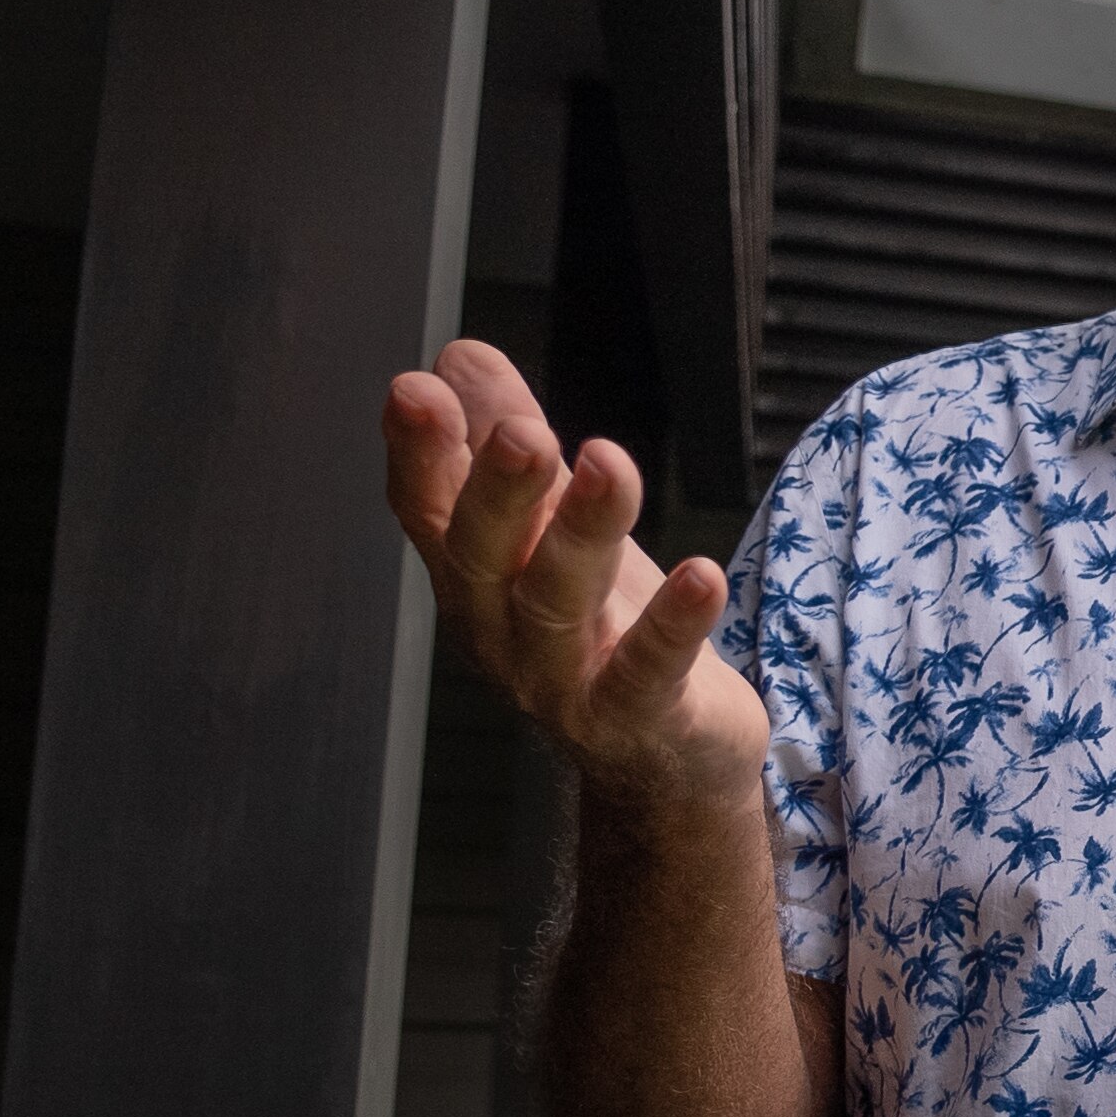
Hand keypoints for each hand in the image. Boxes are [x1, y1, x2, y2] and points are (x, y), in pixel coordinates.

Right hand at [382, 340, 762, 813]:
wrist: (664, 760)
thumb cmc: (600, 629)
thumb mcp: (551, 532)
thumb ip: (508, 449)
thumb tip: (459, 356)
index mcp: (474, 577)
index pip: (428, 511)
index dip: (417, 455)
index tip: (413, 389)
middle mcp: (500, 632)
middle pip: (482, 556)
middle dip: (495, 490)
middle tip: (520, 429)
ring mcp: (562, 684)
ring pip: (558, 604)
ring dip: (582, 531)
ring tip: (609, 463)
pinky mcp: (637, 720)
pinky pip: (647, 673)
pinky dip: (671, 625)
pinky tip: (702, 574)